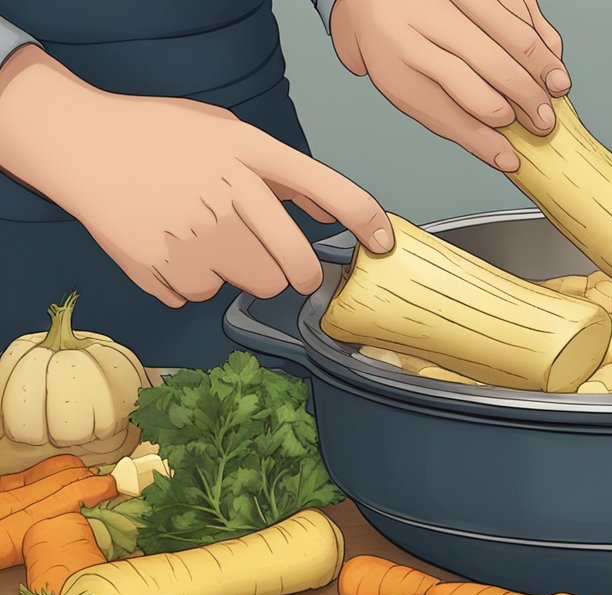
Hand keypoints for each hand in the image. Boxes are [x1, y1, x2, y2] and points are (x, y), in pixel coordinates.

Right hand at [0, 46, 392, 306]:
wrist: (82, 145)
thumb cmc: (162, 139)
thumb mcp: (228, 136)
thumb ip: (283, 173)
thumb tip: (330, 209)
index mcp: (250, 154)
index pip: (329, 189)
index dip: (365, 220)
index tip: (382, 244)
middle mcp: (229, 192)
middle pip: (294, 266)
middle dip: (296, 274)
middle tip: (284, 268)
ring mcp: (195, 233)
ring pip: (253, 286)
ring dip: (240, 274)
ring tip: (205, 239)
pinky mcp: (163, 266)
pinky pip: (201, 295)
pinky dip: (191, 280)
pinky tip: (170, 247)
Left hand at [330, 0, 567, 170]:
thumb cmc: (386, 42)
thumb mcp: (399, 82)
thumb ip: (446, 117)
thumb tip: (501, 154)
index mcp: (396, 54)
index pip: (447, 103)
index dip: (483, 135)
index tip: (510, 157)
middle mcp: (420, 18)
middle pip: (485, 64)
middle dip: (523, 99)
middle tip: (543, 123)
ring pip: (507, 32)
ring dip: (540, 65)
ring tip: (558, 90)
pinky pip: (515, 3)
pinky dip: (538, 32)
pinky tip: (550, 54)